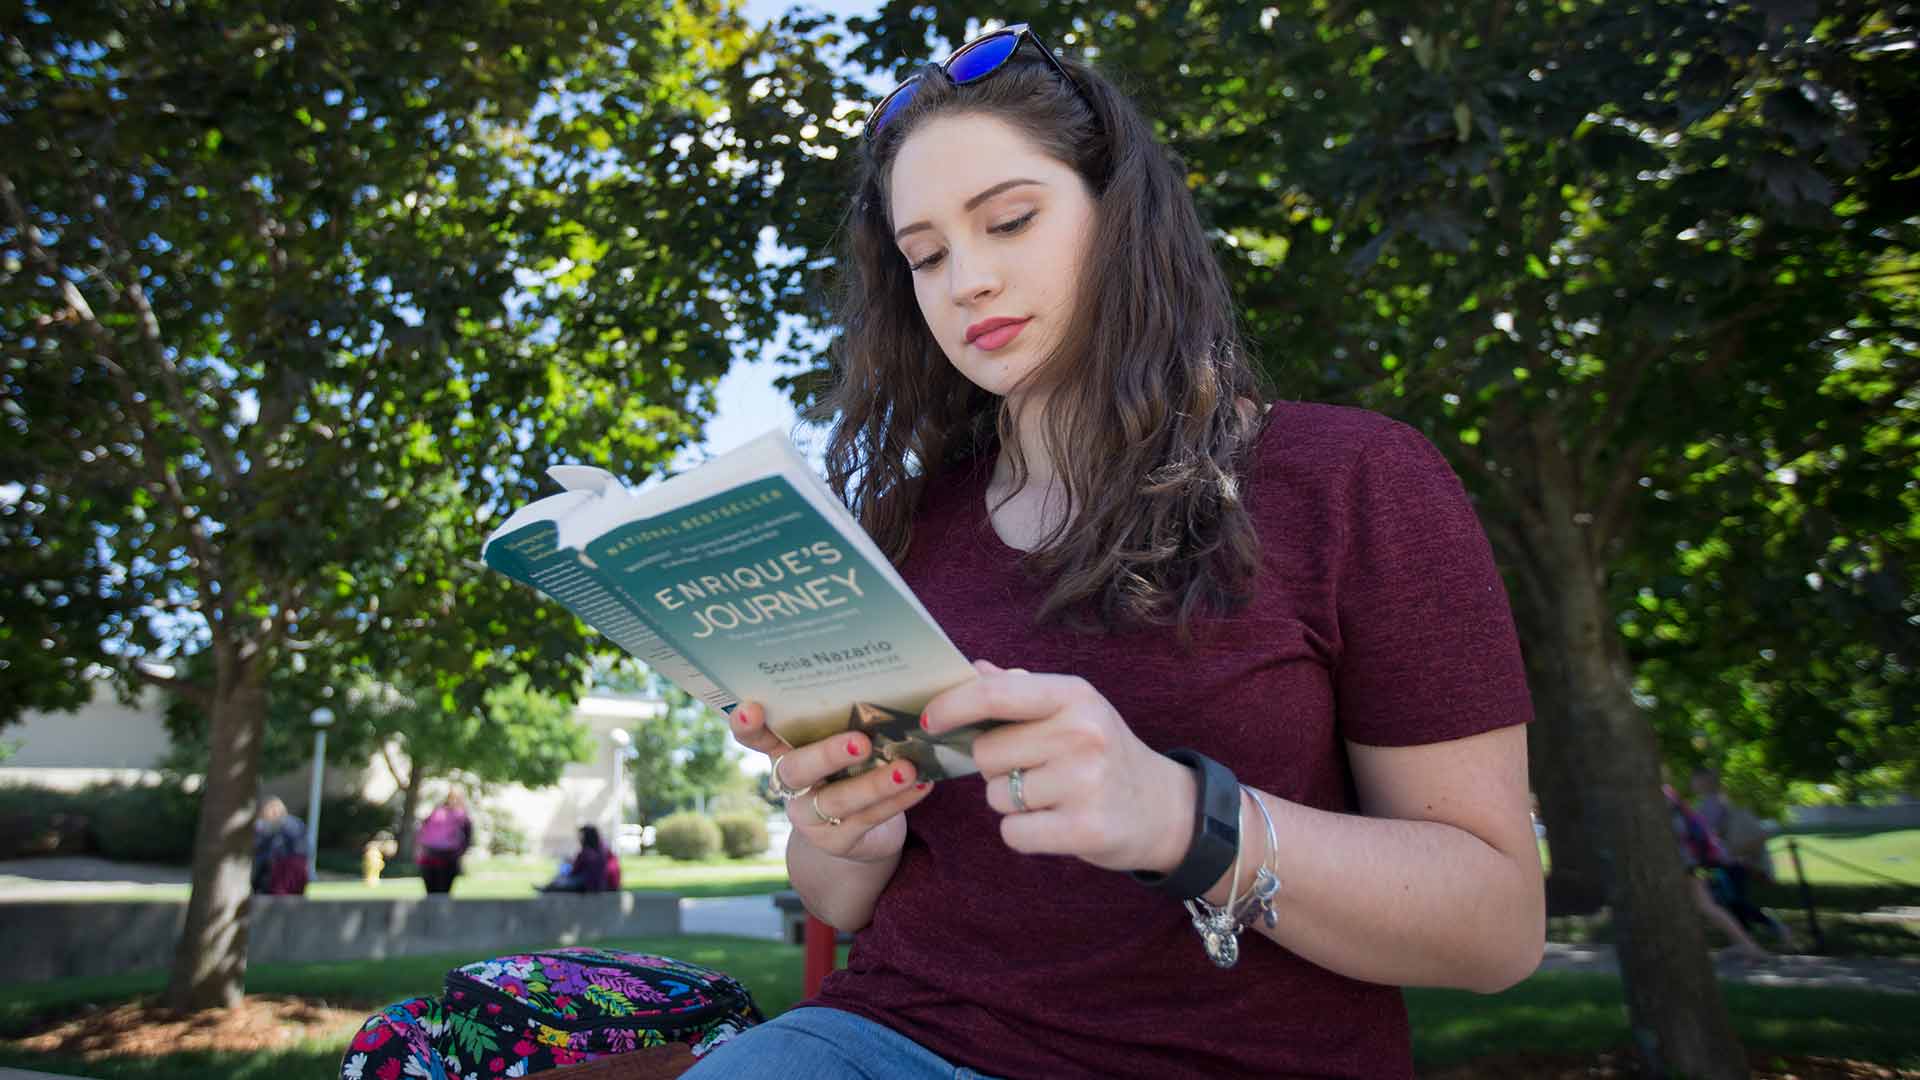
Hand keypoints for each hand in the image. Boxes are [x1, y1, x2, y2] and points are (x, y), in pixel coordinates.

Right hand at [730, 701, 933, 862]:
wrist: (858, 832)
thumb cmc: (852, 767)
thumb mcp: (841, 742)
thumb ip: (846, 721)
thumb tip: (887, 682)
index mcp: (785, 751)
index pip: (756, 737)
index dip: (748, 726)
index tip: (752, 708)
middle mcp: (791, 786)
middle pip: (796, 770)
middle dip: (827, 755)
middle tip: (861, 741)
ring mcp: (810, 818)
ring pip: (837, 801)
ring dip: (873, 784)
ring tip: (906, 769)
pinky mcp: (838, 841)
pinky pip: (868, 820)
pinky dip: (897, 801)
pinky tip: (921, 784)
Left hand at [922, 660, 1194, 873]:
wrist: (1163, 808)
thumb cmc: (1103, 753)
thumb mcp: (1073, 710)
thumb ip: (1019, 690)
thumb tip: (972, 668)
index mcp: (1074, 695)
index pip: (996, 693)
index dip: (952, 706)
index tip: (928, 721)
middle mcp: (1082, 733)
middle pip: (987, 752)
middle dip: (995, 766)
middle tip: (1033, 769)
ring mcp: (1086, 782)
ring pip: (996, 796)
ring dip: (1011, 802)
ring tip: (1052, 796)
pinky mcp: (1086, 829)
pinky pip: (1014, 832)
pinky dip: (1024, 833)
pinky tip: (1055, 823)